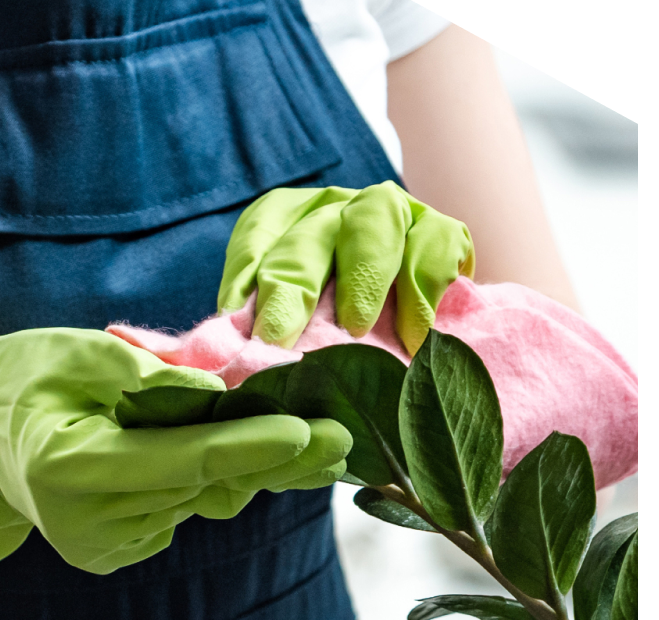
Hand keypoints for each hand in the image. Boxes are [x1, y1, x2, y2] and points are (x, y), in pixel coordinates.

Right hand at [0, 329, 351, 573]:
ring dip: (256, 471)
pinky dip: (217, 482)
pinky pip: (183, 512)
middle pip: (201, 487)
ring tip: (318, 445)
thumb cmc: (20, 379)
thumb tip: (223, 397)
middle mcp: (85, 522)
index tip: (308, 432)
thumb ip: (147, 379)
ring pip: (200, 503)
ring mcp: (100, 546)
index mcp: (66, 468)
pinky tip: (252, 457)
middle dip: (276, 461)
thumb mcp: (74, 353)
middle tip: (344, 440)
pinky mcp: (113, 553)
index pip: (177, 460)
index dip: (245, 446)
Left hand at [217, 180, 473, 352]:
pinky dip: (424, 287)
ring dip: (362, 276)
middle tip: (279, 338)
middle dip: (291, 288)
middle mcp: (334, 209)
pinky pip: (435, 240)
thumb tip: (218, 372)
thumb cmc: (333, 335)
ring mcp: (389, 213)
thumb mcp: (293, 330)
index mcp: (287, 224)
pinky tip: (415, 335)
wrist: (412, 336)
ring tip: (355, 328)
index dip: (245, 274)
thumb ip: (262, 337)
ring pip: (373, 221)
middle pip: (309, 237)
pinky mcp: (439, 229)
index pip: (259, 235)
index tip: (233, 319)